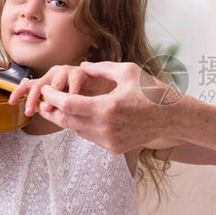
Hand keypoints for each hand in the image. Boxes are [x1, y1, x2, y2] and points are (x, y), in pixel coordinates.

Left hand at [9, 61, 183, 153]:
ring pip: (75, 130)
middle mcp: (105, 128)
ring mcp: (109, 141)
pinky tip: (80, 114)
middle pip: (66, 120)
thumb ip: (101, 69)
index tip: (46, 88)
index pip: (67, 104)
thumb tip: (81, 66)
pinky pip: (88, 136)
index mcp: (107, 107)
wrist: (172, 117)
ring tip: (58, 106)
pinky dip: (81, 125)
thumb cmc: (151, 90)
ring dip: (66, 118)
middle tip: (43, 99)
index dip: (52, 96)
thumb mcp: (127, 71)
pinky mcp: (113, 148)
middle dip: (52, 109)